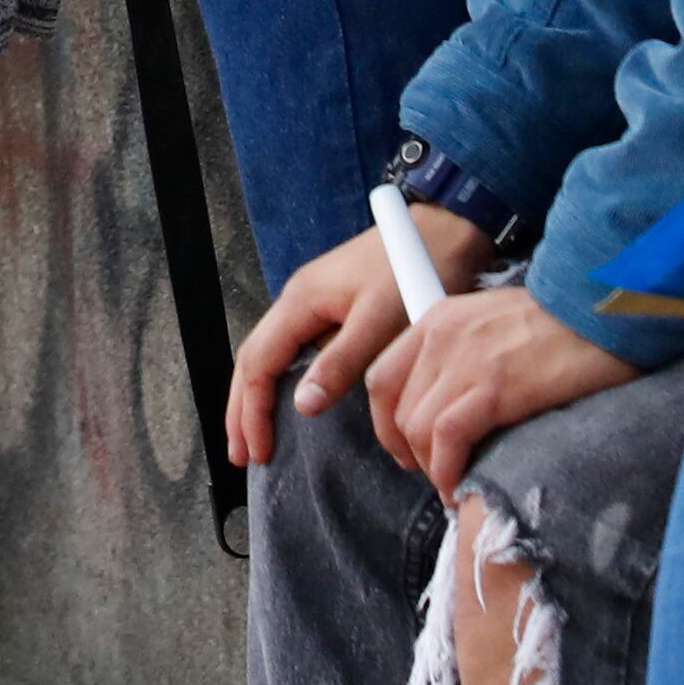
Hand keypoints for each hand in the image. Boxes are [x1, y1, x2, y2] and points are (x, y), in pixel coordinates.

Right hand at [227, 207, 478, 466]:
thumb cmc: (412, 271)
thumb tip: (300, 404)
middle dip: (241, 408)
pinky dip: (279, 380)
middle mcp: (296, 300)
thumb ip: (339, 362)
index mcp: (300, 302)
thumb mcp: (379, 321)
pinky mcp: (331, 306)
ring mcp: (312, 302)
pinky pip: (290, 349)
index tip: (259, 452)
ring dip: (256, 395)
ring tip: (255, 434)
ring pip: (268, 354)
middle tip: (241, 454)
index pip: (258, 363)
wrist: (442, 230)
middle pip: (252, 359)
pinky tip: (289, 399)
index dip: (252, 410)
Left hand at [370, 285, 637, 490]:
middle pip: (394, 408)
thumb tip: (455, 405)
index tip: (407, 447)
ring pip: (416, 428)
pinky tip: (462, 486)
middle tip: (435, 472)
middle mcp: (440, 336)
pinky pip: (447, 439)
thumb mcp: (495, 323)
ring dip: (431, 467)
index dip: (388, 422)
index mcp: (438, 318)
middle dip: (409, 450)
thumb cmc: (564, 323)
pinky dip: (448, 471)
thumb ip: (465, 354)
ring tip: (455, 485)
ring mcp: (463, 361)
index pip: (383, 377)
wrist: (603, 311)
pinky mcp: (493, 388)